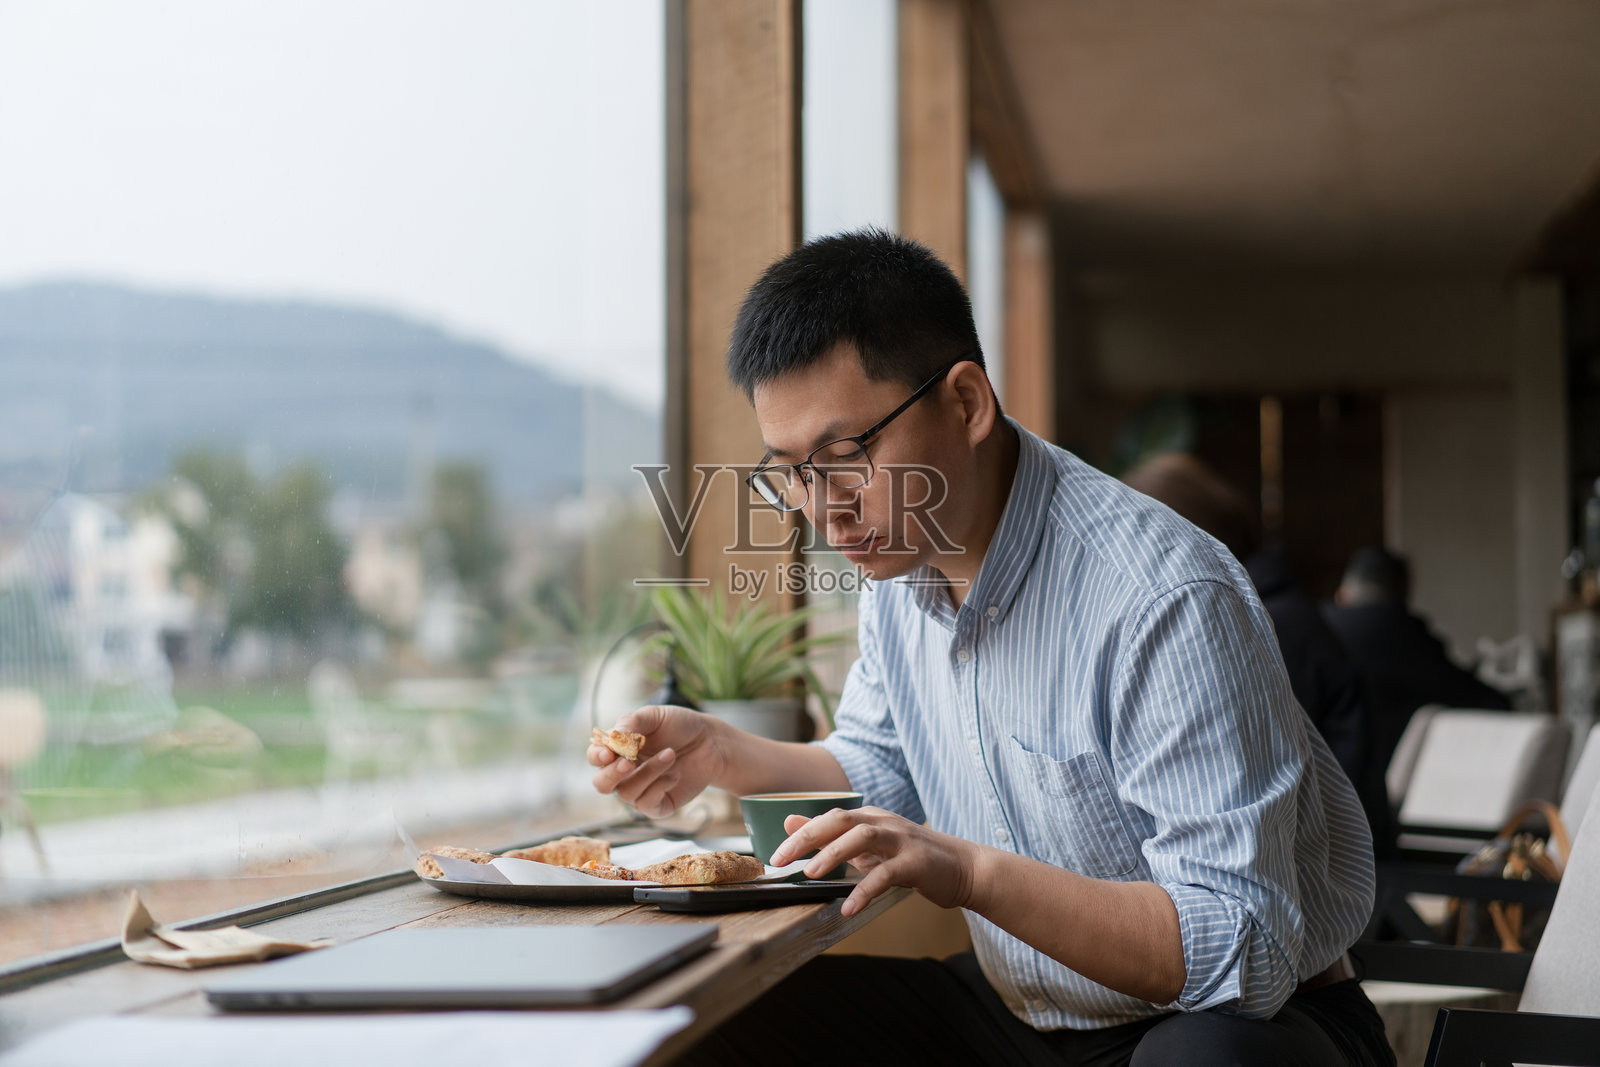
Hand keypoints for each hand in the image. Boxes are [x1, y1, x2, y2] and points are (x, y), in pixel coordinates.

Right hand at [588, 705, 727, 817]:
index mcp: (619, 749)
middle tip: (629, 763)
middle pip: (602, 783)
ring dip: (649, 772)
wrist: (710, 742)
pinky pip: (647, 804)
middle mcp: (625, 773)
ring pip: (627, 792)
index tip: (609, 752)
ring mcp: (640, 790)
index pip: (596, 757)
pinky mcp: (658, 805)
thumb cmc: (680, 726)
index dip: (597, 756)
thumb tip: (614, 733)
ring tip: (671, 754)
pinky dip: (660, 787)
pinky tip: (675, 774)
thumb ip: (633, 721)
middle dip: (612, 774)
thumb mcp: (656, 716)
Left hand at [770, 806, 977, 917]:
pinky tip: (849, 908)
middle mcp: (884, 823)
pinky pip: (886, 874)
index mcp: (871, 818)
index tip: (775, 855)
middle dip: (808, 837)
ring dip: (833, 855)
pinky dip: (865, 890)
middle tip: (782, 860)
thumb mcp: (871, 845)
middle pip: (840, 819)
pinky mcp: (917, 863)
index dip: (801, 833)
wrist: (965, 868)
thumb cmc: (914, 859)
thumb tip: (792, 823)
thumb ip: (834, 836)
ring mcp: (902, 840)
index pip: (830, 818)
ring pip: (862, 838)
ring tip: (810, 874)